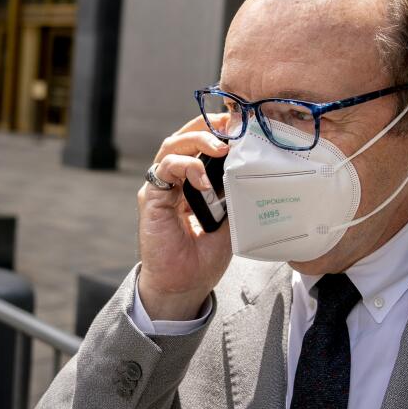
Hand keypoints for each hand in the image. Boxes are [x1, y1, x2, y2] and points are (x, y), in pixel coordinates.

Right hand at [137, 115, 230, 320]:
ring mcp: (161, 187)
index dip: (218, 129)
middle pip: (184, 136)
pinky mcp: (151, 199)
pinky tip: (204, 180)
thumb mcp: (231, 219)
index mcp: (193, 181)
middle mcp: (174, 179)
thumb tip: (256, 169)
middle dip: (208, 125)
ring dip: (197, 140)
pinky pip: (165, 169)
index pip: (201, 144)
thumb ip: (236, 194)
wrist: (185, 285)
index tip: (241, 123)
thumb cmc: (205, 255)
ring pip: (172, 146)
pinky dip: (186, 167)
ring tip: (221, 147)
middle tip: (232, 124)